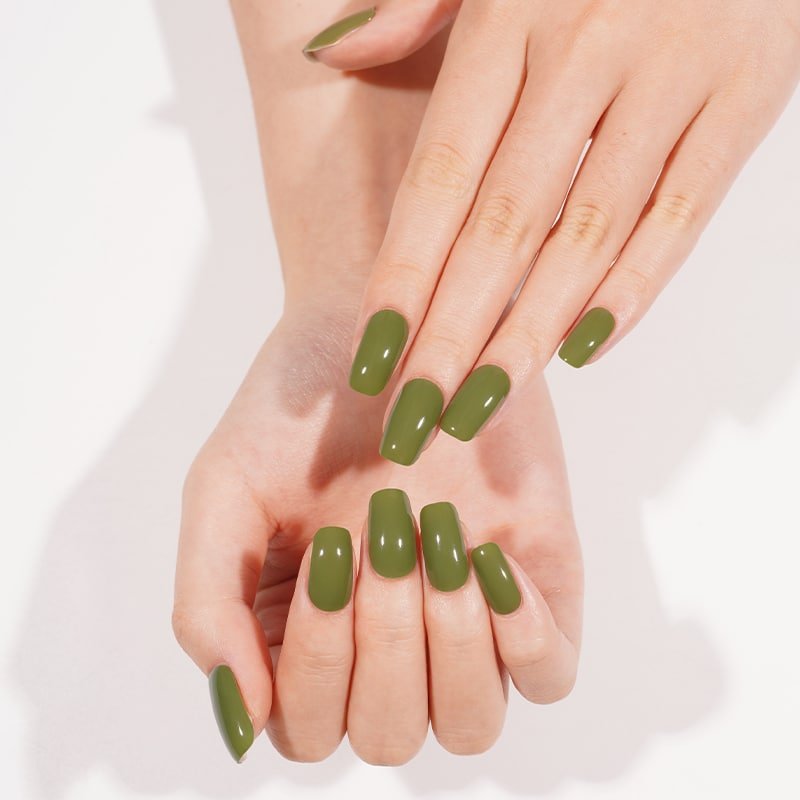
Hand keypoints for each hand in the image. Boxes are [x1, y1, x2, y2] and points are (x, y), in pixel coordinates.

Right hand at [172, 292, 581, 763]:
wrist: (380, 327)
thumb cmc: (294, 408)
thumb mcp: (222, 495)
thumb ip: (209, 607)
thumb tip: (242, 722)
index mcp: (307, 634)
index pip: (309, 728)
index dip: (315, 664)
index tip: (326, 549)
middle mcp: (388, 638)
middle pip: (391, 735)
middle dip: (383, 646)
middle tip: (379, 534)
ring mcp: (465, 617)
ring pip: (471, 723)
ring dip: (450, 648)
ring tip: (436, 543)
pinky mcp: (537, 582)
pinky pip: (552, 675)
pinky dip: (526, 641)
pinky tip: (489, 559)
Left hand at [303, 0, 799, 462]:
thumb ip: (411, 4)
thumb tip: (327, 55)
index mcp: (507, 18)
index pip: (439, 178)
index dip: (403, 276)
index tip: (371, 355)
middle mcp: (581, 51)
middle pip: (503, 227)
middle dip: (453, 334)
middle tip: (415, 416)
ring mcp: (669, 76)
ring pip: (586, 235)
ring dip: (530, 334)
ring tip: (482, 404)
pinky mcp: (745, 94)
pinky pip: (683, 213)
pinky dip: (636, 288)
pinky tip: (586, 350)